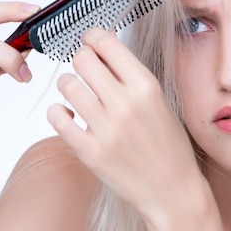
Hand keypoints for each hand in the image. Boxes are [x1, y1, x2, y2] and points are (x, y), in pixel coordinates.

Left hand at [47, 28, 204, 225]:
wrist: (173, 192)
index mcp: (146, 87)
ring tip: (77, 94)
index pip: (106, 42)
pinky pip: (57, 117)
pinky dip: (58, 112)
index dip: (93, 38)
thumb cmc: (168, 147)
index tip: (90, 42)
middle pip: (82, 59)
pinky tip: (68, 115)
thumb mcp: (159, 103)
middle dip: (80, 60)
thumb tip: (101, 51)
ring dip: (68, 85)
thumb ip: (131, 77)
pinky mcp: (90, 152)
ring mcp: (106, 129)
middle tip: (84, 70)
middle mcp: (125, 104)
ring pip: (67, 84)